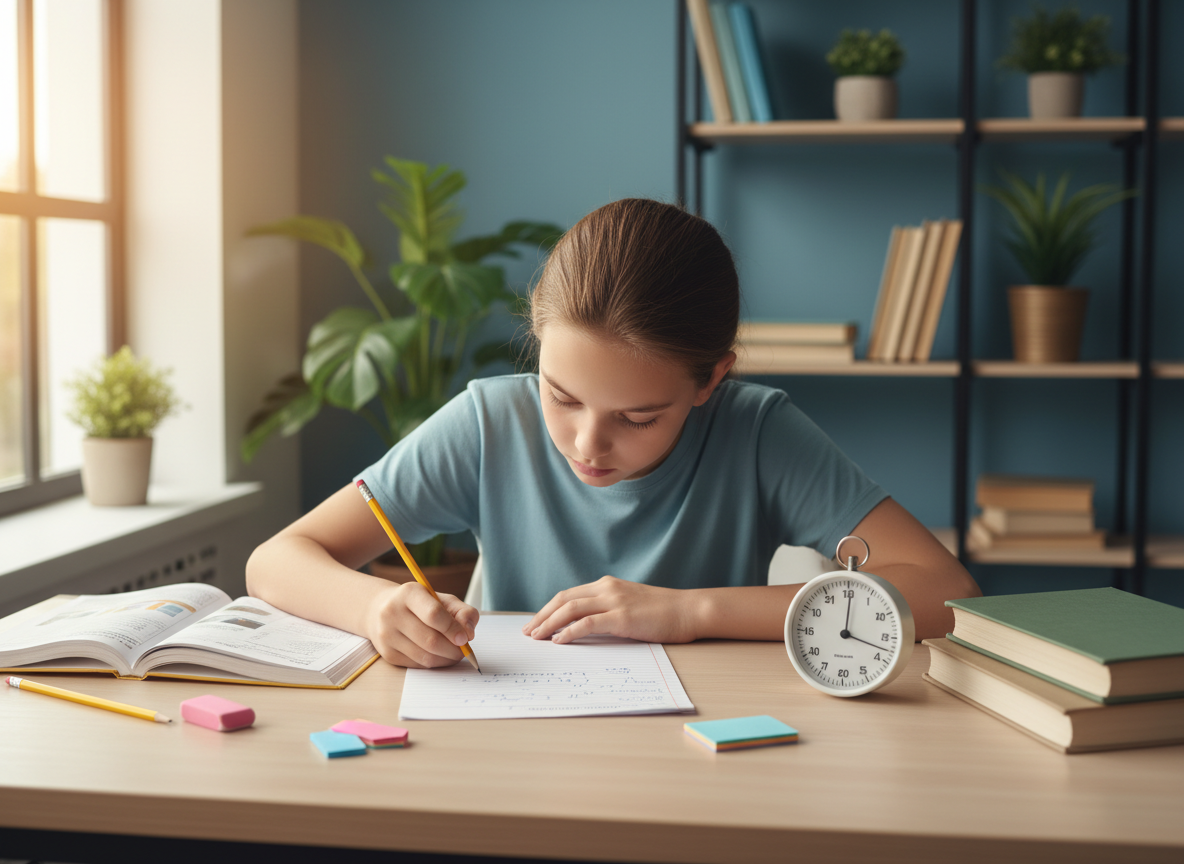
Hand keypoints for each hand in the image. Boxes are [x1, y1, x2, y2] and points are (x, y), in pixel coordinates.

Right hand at [364, 581, 478, 667]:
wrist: (381, 609)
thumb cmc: (420, 604)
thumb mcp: (442, 600)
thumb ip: (462, 612)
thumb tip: (469, 632)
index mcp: (409, 593)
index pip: (434, 614)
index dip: (453, 629)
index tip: (465, 638)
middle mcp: (393, 612)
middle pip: (430, 640)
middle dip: (453, 649)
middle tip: (465, 650)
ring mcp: (387, 635)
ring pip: (425, 656)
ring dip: (446, 659)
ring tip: (455, 654)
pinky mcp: (387, 653)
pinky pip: (418, 664)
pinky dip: (435, 663)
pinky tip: (441, 656)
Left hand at [522, 576, 698, 644]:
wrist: (689, 610)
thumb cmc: (662, 612)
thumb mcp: (629, 605)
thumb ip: (607, 611)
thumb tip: (583, 628)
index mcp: (606, 585)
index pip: (568, 595)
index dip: (548, 609)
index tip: (535, 623)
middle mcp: (607, 588)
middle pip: (563, 599)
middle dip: (541, 616)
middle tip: (527, 632)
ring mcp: (614, 601)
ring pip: (570, 609)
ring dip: (549, 624)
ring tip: (537, 637)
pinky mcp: (622, 617)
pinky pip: (588, 623)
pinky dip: (569, 631)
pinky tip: (559, 640)